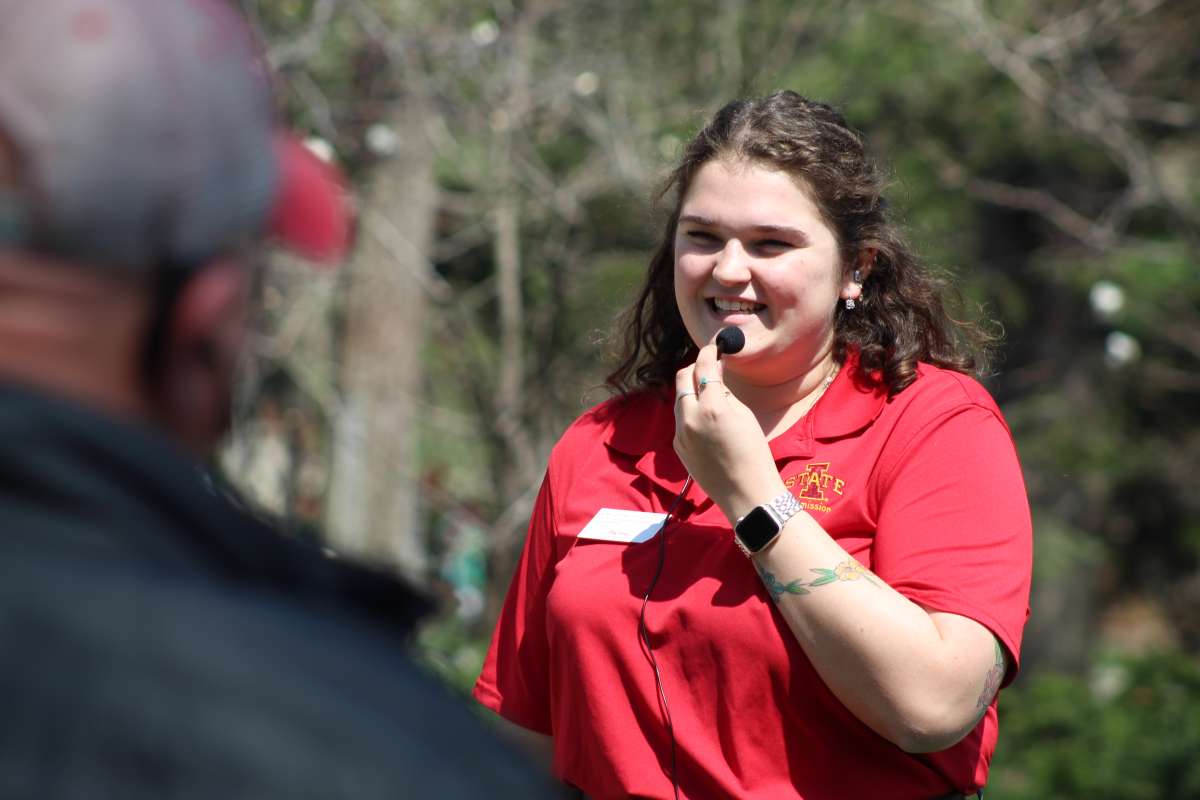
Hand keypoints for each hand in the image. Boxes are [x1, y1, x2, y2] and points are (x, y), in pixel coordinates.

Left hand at [673, 342, 786, 523]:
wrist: (745, 493)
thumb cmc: (754, 454)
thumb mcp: (745, 416)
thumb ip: (725, 392)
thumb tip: (714, 375)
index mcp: (711, 407)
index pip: (703, 367)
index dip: (708, 353)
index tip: (713, 348)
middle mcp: (689, 417)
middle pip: (682, 378)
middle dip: (694, 368)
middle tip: (708, 368)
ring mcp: (680, 433)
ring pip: (679, 399)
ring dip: (690, 391)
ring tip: (708, 393)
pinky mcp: (678, 446)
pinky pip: (680, 420)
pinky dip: (689, 412)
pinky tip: (705, 420)